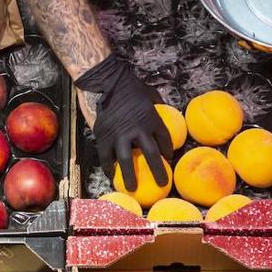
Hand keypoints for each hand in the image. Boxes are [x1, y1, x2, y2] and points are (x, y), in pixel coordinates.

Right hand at [76, 54, 171, 189]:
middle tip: (163, 183)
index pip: (164, 139)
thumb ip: (158, 104)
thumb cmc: (131, 86)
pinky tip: (111, 175)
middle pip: (150, 154)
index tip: (168, 158)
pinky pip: (106, 156)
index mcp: (152, 119)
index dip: (168, 151)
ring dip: (129, 176)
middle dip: (158, 170)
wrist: (109, 83)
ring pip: (126, 160)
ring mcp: (120, 134)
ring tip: (131, 188)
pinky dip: (108, 167)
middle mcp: (138, 129)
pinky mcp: (104, 136)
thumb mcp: (150, 93)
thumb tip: (164, 110)